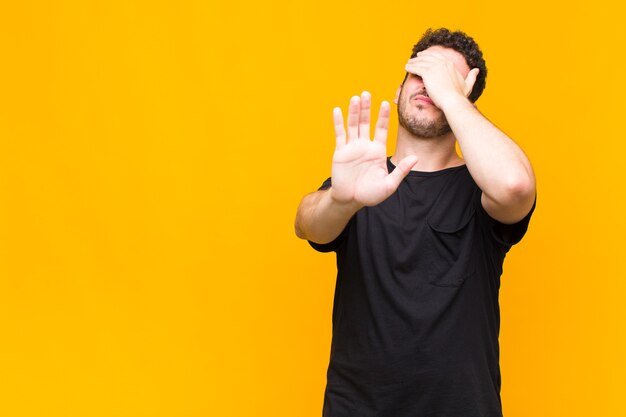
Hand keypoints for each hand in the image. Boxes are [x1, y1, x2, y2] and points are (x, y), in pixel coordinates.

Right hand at [330, 91, 417, 206]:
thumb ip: (401, 171)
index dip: (383, 116)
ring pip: (353, 125)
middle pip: (366, 122)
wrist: (351, 200)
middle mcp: (365, 145)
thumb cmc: (371, 194)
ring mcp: (352, 147)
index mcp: (377, 150)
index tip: (386, 103)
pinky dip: (338, 122)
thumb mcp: (389, 184)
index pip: (381, 129)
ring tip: (355, 98)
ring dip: (354, 112)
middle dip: (367, 108)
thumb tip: (415, 158)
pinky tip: (337, 110)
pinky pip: (339, 135)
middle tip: (367, 93)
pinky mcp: (340, 152)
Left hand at [404, 51, 478, 108]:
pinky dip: (410, 67)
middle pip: (428, 57)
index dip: (429, 55)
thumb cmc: (459, 96)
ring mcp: (434, 67)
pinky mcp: (427, 73)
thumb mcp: (467, 85)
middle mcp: (442, 63)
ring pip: (420, 62)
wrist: (453, 101)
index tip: (424, 55)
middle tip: (415, 57)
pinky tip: (406, 68)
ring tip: (408, 63)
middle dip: (420, 56)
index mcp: (450, 65)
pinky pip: (416, 68)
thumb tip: (477, 70)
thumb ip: (472, 77)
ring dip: (413, 62)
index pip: (437, 56)